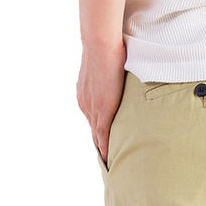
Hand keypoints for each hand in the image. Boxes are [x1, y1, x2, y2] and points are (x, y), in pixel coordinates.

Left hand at [76, 37, 126, 163]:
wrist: (100, 44)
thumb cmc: (107, 48)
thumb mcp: (107, 66)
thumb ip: (111, 75)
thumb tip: (120, 70)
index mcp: (85, 95)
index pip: (92, 119)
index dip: (98, 132)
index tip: (104, 143)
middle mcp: (84, 104)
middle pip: (93, 130)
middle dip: (101, 143)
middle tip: (110, 158)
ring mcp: (91, 109)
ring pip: (97, 135)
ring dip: (104, 147)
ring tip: (112, 162)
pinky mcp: (102, 112)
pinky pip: (102, 136)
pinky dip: (106, 149)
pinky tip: (110, 159)